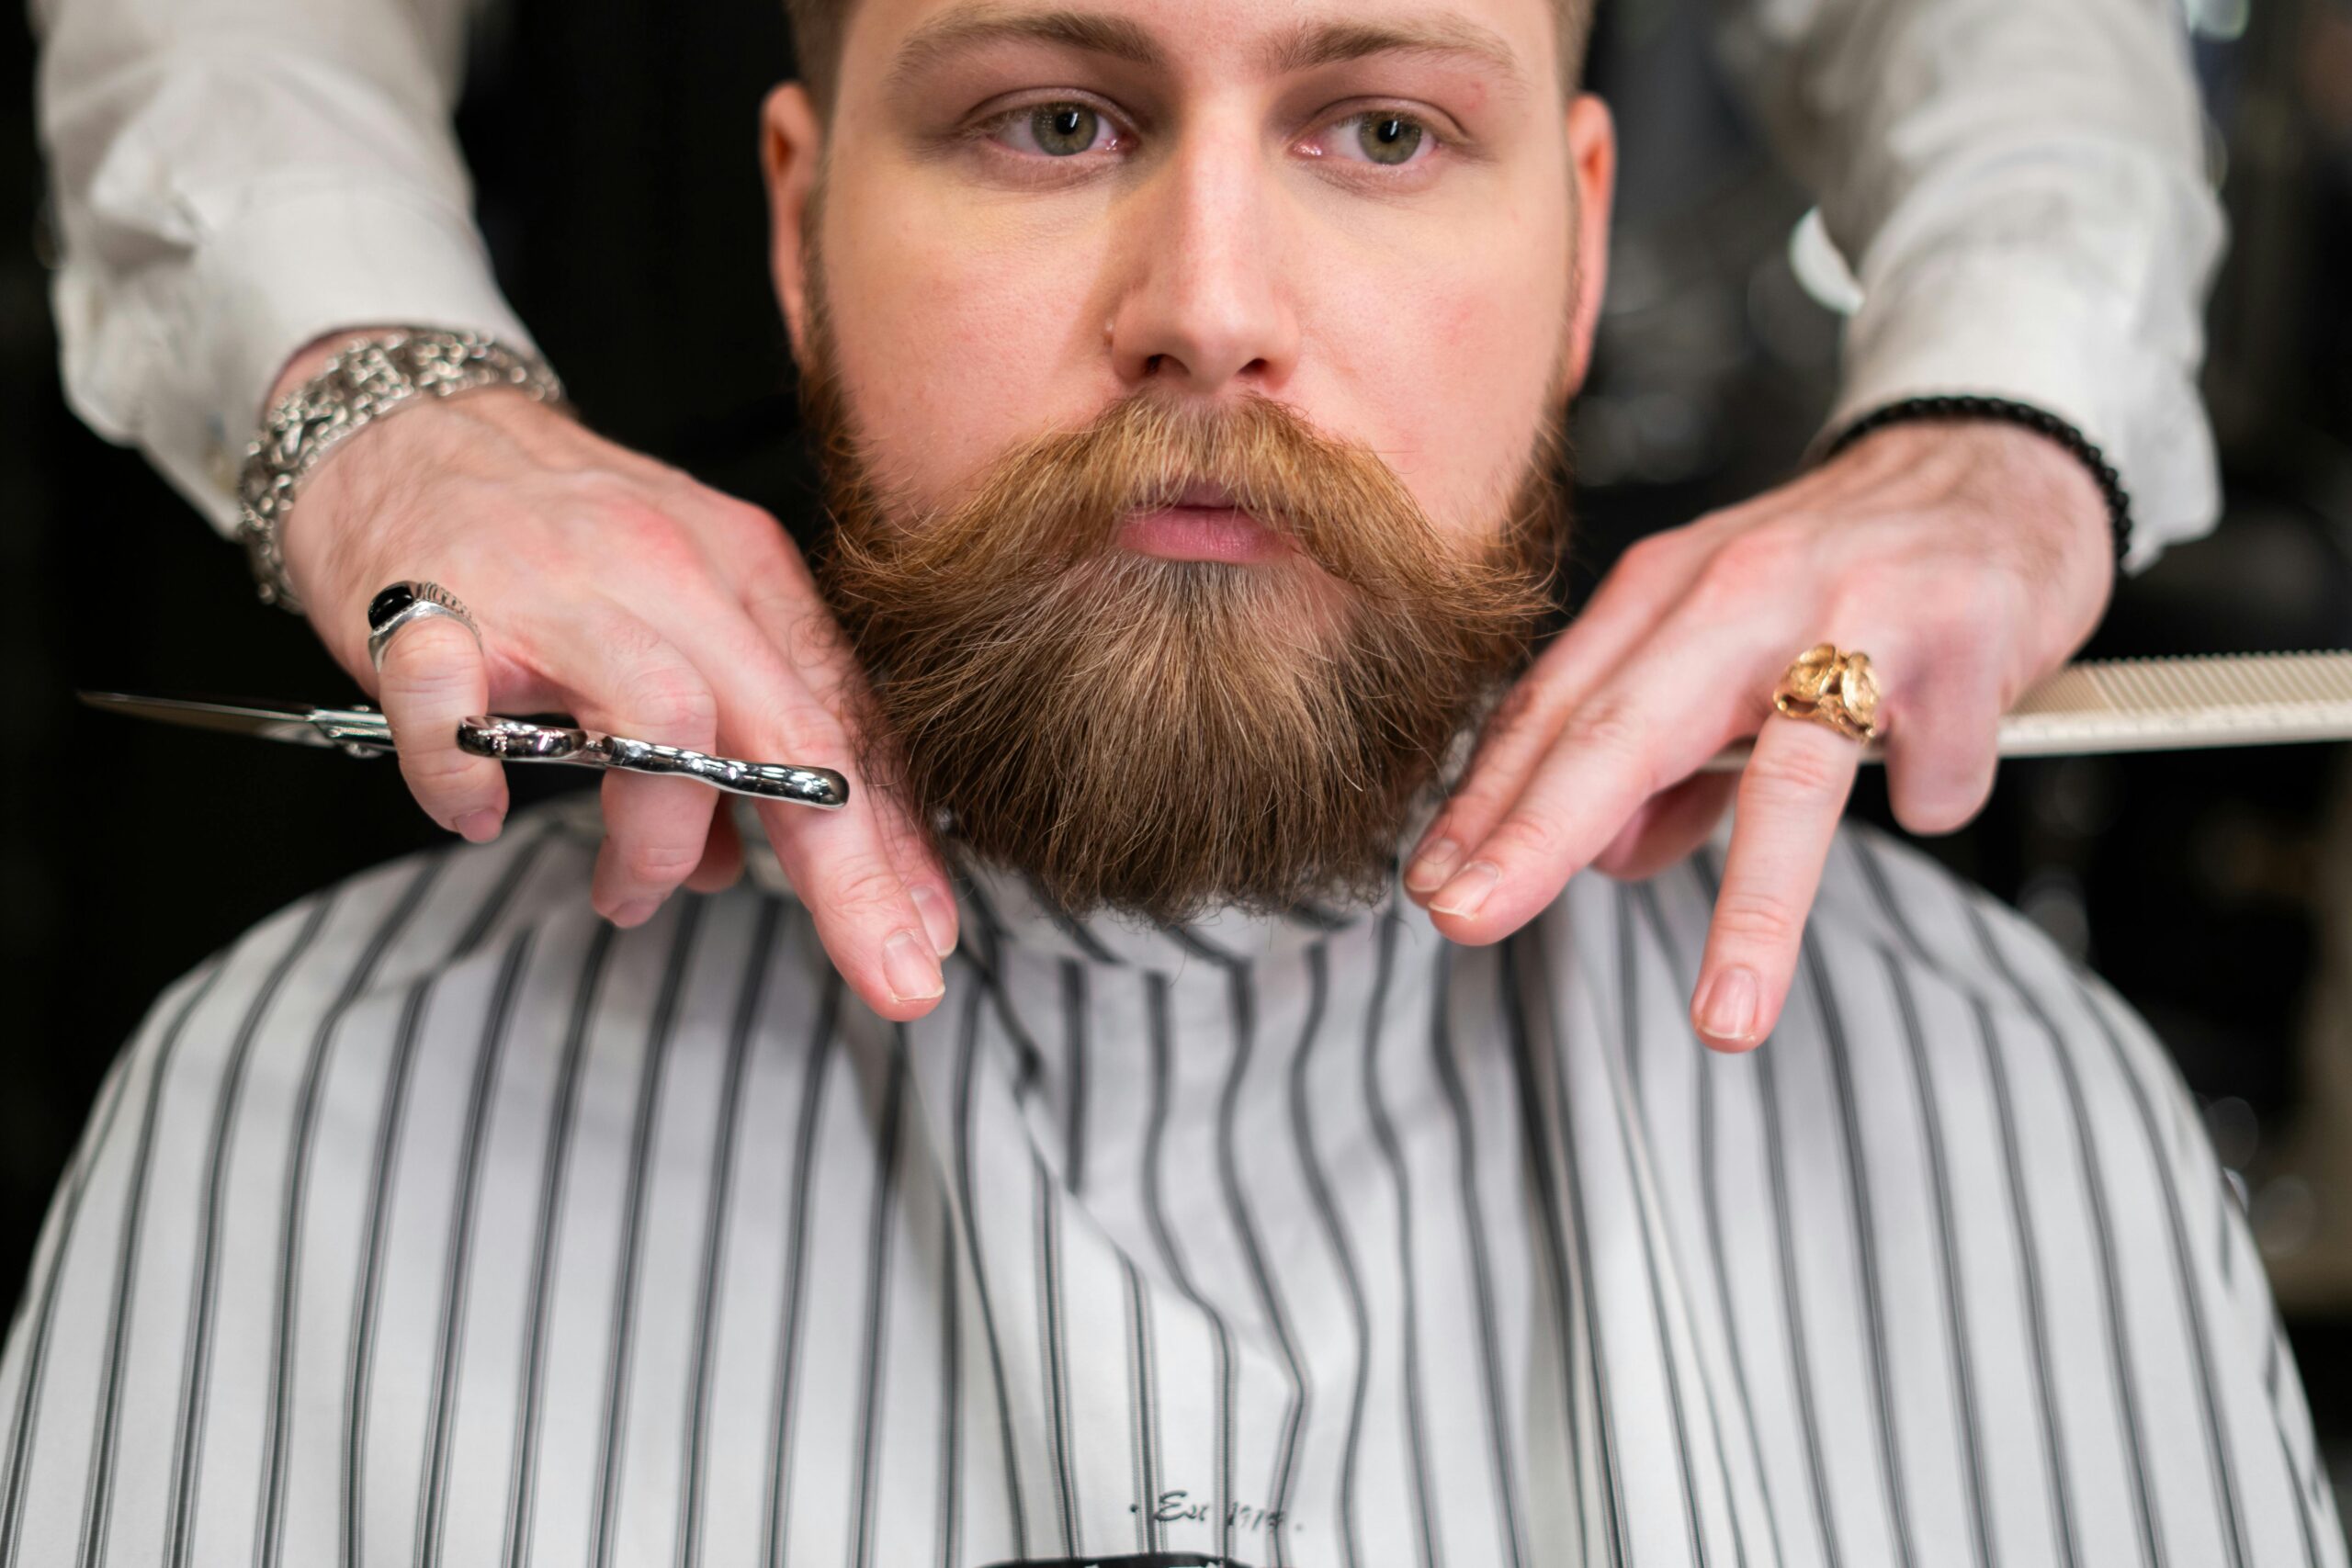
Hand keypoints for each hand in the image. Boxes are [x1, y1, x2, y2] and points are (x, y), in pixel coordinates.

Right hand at [271, 333, 957, 1020]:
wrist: (403, 424)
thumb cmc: (552, 536)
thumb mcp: (678, 612)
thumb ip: (727, 735)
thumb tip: (736, 865)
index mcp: (745, 575)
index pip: (845, 724)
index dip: (898, 842)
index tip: (933, 938)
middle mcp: (670, 572)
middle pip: (790, 734)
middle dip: (850, 870)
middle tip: (888, 972)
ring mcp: (556, 588)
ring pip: (663, 723)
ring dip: (661, 839)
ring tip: (629, 895)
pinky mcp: (432, 608)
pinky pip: (458, 711)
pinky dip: (469, 779)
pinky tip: (480, 813)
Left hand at [1401, 419, 2115, 1047]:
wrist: (2001, 461)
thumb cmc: (1847, 569)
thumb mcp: (1725, 640)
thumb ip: (1663, 755)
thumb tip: (1605, 856)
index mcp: (1667, 593)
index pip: (1551, 709)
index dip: (1485, 802)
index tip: (1432, 886)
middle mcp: (1741, 591)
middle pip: (1623, 728)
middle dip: (1536, 833)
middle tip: (1468, 918)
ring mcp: (1855, 610)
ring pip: (1787, 776)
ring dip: (1754, 911)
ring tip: (1724, 1016)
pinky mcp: (1962, 637)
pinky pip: (1932, 772)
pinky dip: (1933, 794)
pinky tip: (1935, 772)